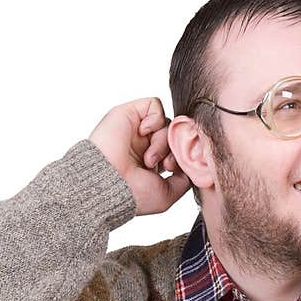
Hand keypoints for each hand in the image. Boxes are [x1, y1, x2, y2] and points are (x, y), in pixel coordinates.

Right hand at [89, 98, 192, 216]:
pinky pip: (154, 105)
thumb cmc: (133, 195)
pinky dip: (155, 119)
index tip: (173, 170)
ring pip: (166, 123)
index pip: (175, 150)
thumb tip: (192, 168)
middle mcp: (143, 146)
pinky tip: (143, 133)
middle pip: (173, 136)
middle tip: (166, 164)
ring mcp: (136, 130)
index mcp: (150, 164)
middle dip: (173, 149)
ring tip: (148, 158)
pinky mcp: (129, 114)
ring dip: (162, 141)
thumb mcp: (166, 195)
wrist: (108, 185)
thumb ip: (183, 181)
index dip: (180, 158)